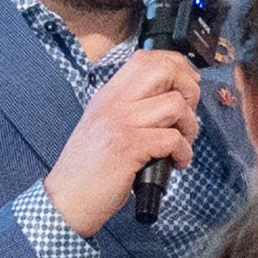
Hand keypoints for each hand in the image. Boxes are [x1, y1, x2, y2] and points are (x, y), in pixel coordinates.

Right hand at [40, 53, 203, 241]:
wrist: (67, 199)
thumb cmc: (88, 169)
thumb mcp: (103, 126)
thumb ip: (130, 109)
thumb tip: (172, 100)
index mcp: (108, 95)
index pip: (146, 58)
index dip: (176, 65)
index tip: (188, 83)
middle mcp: (114, 103)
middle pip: (164, 70)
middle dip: (189, 89)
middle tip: (188, 113)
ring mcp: (121, 123)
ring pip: (175, 105)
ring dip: (190, 126)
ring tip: (182, 144)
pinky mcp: (129, 147)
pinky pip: (173, 138)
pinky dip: (184, 153)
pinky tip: (177, 163)